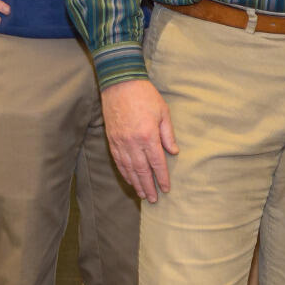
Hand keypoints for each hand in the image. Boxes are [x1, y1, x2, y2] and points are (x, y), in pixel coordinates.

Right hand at [100, 79, 176, 202]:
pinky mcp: (111, 140)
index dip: (161, 178)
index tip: (166, 189)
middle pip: (141, 170)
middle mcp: (132, 142)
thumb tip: (173, 152)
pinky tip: (129, 179)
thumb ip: (168, 135)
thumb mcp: (164, 112)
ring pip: (128, 168)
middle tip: (153, 199)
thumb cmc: (145, 96)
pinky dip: (124, 172)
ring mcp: (120, 142)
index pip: (156, 163)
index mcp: (148, 136)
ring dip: (135, 183)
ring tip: (142, 195)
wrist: (120, 84)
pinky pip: (118, 161)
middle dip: (148, 186)